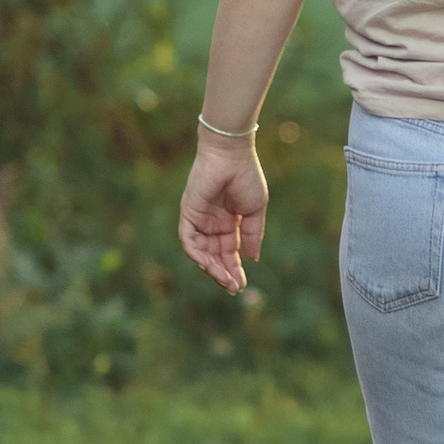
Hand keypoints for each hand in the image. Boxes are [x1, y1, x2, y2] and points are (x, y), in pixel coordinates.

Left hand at [179, 140, 268, 294]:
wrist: (232, 155)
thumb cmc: (246, 177)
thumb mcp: (255, 211)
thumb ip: (252, 235)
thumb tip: (252, 259)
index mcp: (229, 223)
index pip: (228, 253)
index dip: (234, 269)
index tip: (241, 285)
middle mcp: (212, 224)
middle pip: (214, 256)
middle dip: (224, 273)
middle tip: (233, 288)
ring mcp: (199, 220)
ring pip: (201, 253)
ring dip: (212, 269)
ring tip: (225, 280)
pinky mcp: (188, 214)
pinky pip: (189, 241)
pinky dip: (197, 255)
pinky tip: (210, 266)